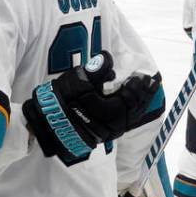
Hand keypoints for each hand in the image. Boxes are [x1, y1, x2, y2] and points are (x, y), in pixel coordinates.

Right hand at [23, 51, 162, 164]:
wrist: (44, 123)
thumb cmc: (60, 100)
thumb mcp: (77, 79)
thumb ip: (96, 69)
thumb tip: (108, 59)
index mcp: (109, 112)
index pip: (130, 98)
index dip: (138, 87)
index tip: (143, 76)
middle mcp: (111, 126)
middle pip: (133, 111)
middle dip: (143, 97)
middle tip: (151, 85)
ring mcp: (105, 134)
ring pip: (128, 120)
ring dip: (137, 107)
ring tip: (143, 96)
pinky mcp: (99, 137)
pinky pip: (120, 126)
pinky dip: (128, 116)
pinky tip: (129, 109)